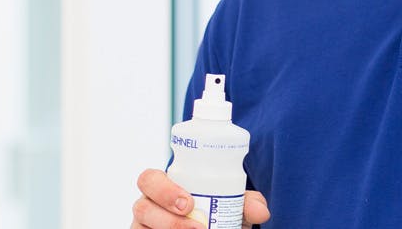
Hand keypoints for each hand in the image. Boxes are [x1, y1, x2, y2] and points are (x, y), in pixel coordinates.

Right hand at [131, 168, 271, 227]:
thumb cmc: (217, 213)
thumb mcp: (233, 206)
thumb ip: (248, 203)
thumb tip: (261, 211)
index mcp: (164, 187)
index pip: (149, 179)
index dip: (162, 189)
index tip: (188, 203)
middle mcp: (149, 205)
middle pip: (140, 205)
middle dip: (164, 215)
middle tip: (194, 221)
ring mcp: (145, 225)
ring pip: (141, 225)